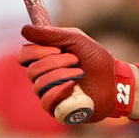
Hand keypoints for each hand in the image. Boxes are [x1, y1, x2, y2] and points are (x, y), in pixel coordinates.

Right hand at [19, 25, 137, 122]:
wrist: (115, 80)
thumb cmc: (96, 59)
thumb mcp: (76, 40)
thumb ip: (50, 34)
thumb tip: (24, 29)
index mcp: (44, 59)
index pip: (23, 55)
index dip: (36, 51)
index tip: (57, 47)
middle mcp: (43, 77)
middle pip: (32, 70)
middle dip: (55, 62)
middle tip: (75, 59)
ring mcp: (48, 93)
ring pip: (39, 85)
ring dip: (62, 74)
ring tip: (80, 72)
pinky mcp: (57, 109)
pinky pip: (46, 101)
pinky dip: (60, 91)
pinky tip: (73, 86)